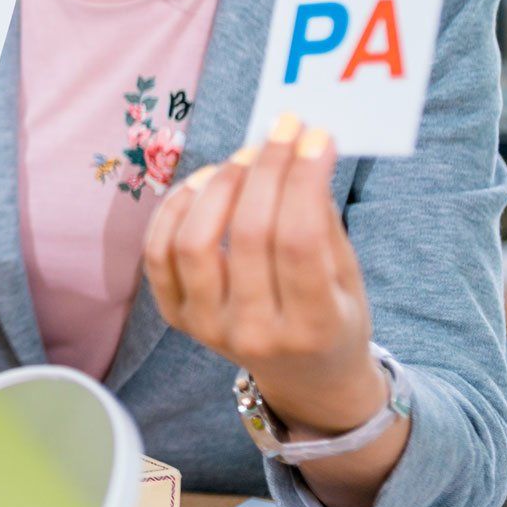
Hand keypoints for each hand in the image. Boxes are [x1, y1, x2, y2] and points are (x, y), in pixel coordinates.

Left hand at [142, 114, 382, 433]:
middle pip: (248, 235)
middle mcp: (255, 333)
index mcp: (313, 327)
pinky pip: (158, 254)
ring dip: (217, 187)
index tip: (312, 136)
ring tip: (241, 158)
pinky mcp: (176, 318)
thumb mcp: (348, 279)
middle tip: (280, 130)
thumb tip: (300, 147)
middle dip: (265, 169)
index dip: (303, 180)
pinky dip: (174, 210)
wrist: (304, 376)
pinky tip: (202, 183)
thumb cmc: (334, 317)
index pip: (299, 241)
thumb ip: (322, 219)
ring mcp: (208, 328)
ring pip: (194, 243)